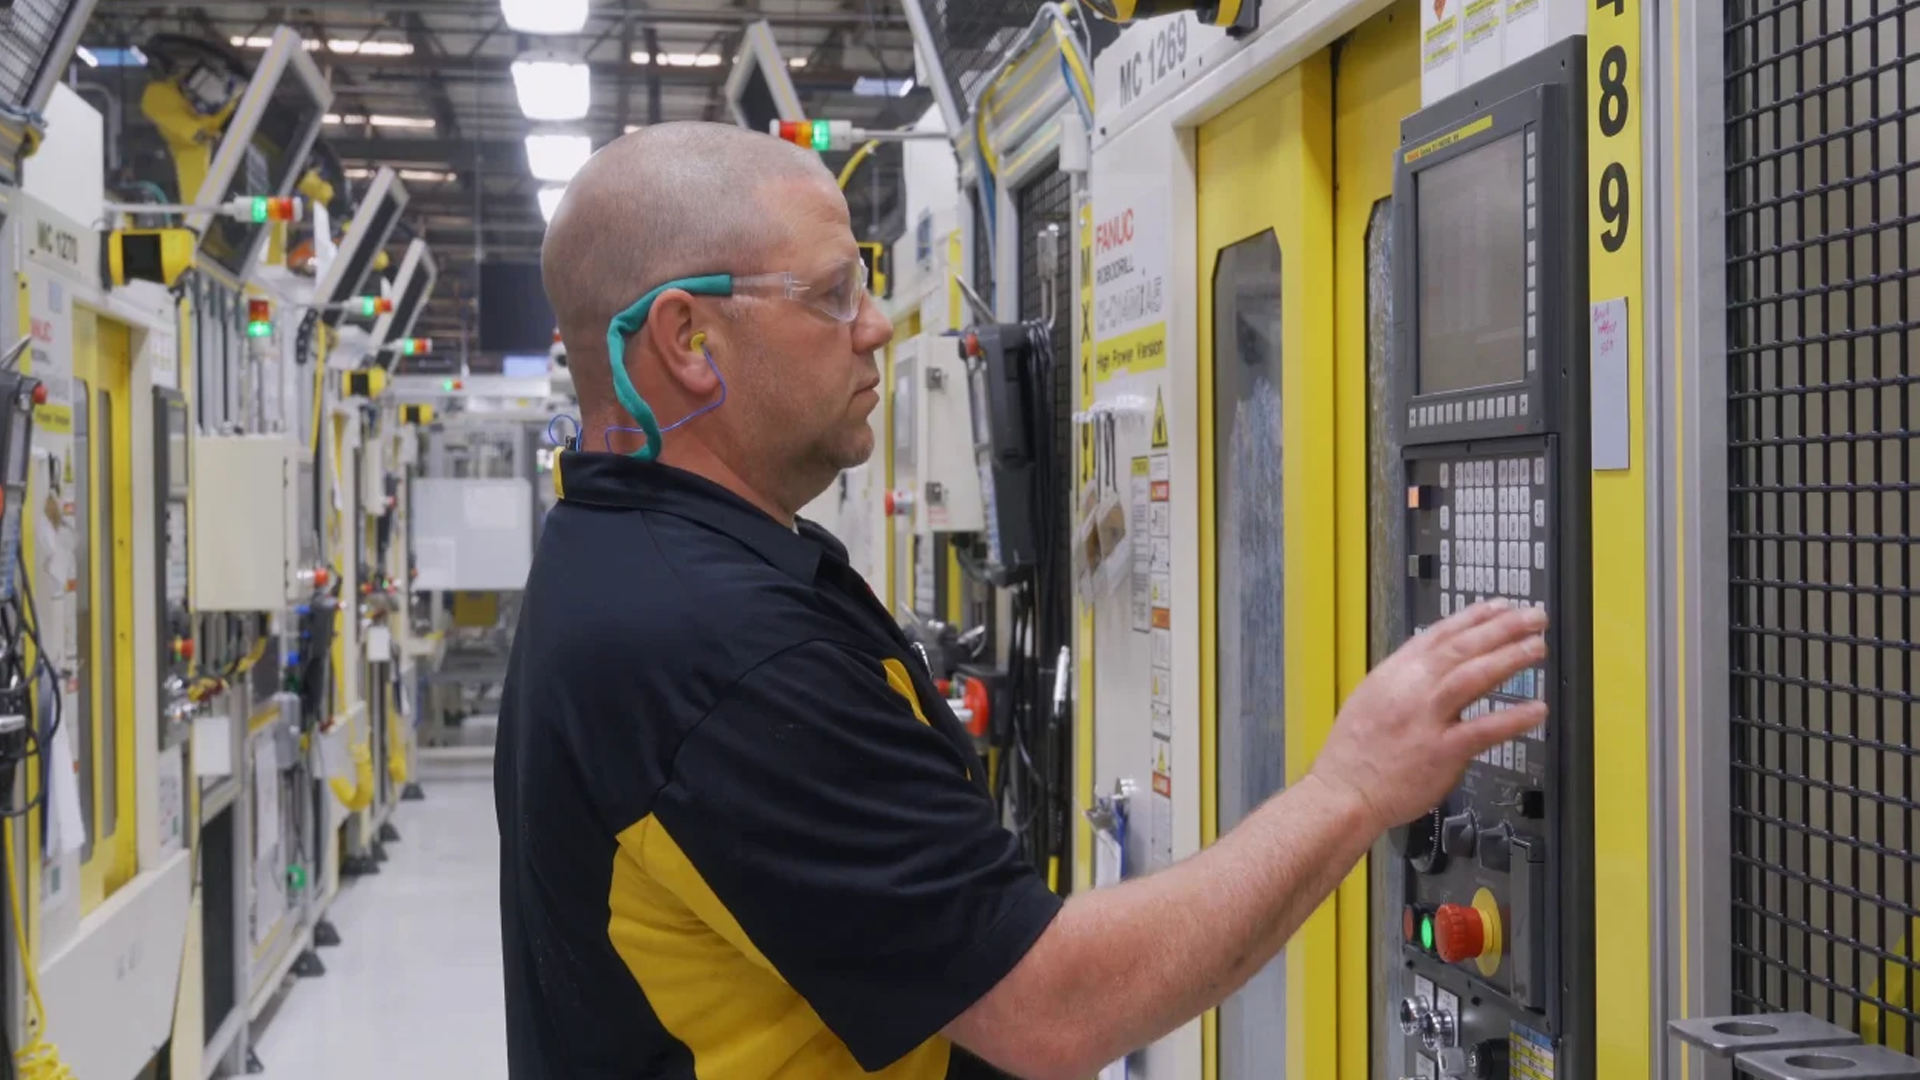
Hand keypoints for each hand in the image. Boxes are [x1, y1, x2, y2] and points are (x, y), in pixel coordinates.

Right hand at [1308, 600, 1548, 834]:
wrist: (1342, 792)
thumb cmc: (1353, 754)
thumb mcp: (1370, 699)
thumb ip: (1403, 681)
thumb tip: (1430, 665)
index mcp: (1394, 674)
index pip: (1439, 634)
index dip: (1474, 617)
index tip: (1500, 606)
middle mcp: (1411, 689)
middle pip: (1462, 648)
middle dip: (1502, 628)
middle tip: (1533, 617)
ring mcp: (1426, 719)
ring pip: (1474, 677)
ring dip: (1509, 658)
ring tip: (1536, 647)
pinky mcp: (1441, 751)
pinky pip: (1483, 730)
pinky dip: (1512, 718)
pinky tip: (1536, 709)